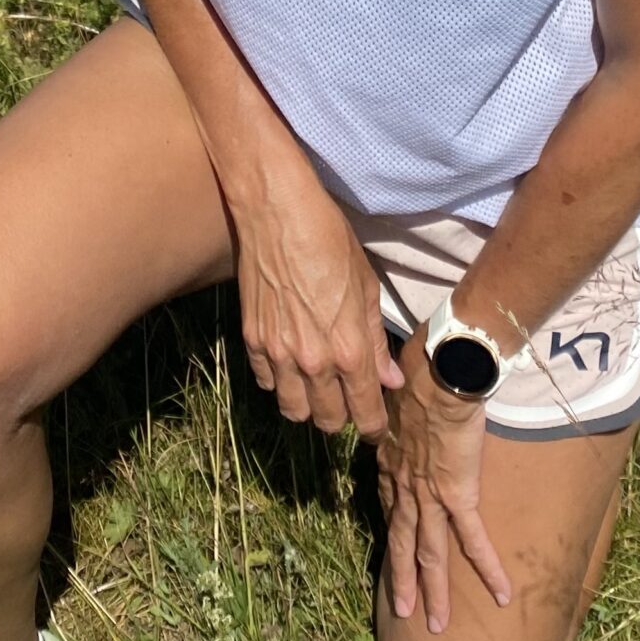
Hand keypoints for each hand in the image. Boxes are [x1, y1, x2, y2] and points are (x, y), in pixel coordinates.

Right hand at [236, 183, 404, 440]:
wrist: (278, 213)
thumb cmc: (330, 241)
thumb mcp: (367, 287)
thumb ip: (375, 341)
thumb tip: (388, 379)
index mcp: (349, 350)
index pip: (364, 412)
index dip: (373, 426)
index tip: (376, 427)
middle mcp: (313, 362)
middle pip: (327, 421)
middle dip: (341, 417)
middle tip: (347, 400)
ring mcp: (278, 354)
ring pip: (293, 411)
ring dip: (308, 405)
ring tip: (317, 386)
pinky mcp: (251, 341)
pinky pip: (266, 383)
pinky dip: (279, 381)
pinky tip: (289, 361)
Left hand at [378, 329, 511, 632]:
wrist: (439, 372)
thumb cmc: (419, 369)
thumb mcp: (395, 391)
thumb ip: (396, 404)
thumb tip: (394, 394)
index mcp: (391, 461)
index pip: (391, 505)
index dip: (394, 531)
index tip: (395, 551)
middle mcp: (405, 485)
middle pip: (403, 542)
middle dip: (403, 579)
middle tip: (403, 611)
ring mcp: (429, 495)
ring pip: (430, 554)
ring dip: (432, 591)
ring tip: (435, 624)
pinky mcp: (458, 495)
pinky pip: (473, 540)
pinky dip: (488, 569)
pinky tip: (502, 594)